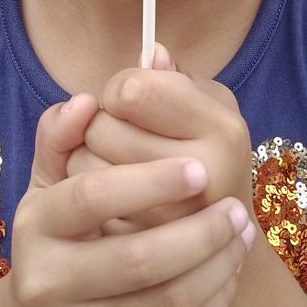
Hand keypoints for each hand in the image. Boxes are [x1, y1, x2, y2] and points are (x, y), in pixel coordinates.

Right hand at [6, 91, 253, 306]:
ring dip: (217, 266)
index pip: (93, 197)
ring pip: (166, 302)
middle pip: (139, 259)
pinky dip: (213, 303)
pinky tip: (229, 271)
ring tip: (243, 234)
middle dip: (200, 231)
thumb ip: (62, 134)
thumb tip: (86, 102)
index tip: (199, 168)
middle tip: (238, 208)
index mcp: (36, 224)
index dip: (150, 181)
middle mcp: (47, 282)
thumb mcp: (49, 181)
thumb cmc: (58, 234)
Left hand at [66, 43, 256, 238]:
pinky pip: (86, 214)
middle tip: (118, 137)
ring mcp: (177, 221)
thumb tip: (153, 53)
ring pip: (84, 169)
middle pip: (101, 128)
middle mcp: (207, 174)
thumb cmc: (198, 156)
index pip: (132, 89)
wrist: (215, 245)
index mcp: (223, 127)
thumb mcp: (193, 108)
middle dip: (98, 127)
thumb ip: (163, 79)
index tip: (126, 101)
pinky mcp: (145, 253)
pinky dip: (89, 207)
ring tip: (114, 168)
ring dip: (85, 163)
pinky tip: (113, 207)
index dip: (118, 90)